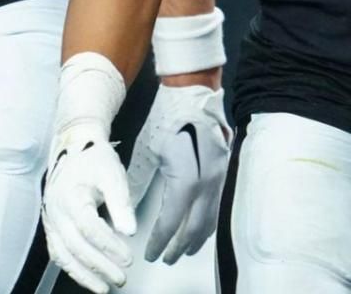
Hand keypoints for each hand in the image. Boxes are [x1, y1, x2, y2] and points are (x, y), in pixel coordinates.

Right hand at [43, 52, 134, 292]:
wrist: (72, 148)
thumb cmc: (93, 159)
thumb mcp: (112, 173)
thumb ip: (121, 202)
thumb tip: (129, 230)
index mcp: (70, 195)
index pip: (88, 226)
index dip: (108, 245)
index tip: (128, 256)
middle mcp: (55, 211)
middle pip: (76, 245)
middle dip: (99, 265)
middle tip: (121, 277)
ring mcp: (51, 221)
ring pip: (63, 254)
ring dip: (84, 274)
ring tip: (104, 287)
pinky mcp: (52, 227)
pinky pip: (59, 253)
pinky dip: (73, 269)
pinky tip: (89, 279)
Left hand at [126, 83, 231, 262]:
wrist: (193, 91)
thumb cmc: (168, 116)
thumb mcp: (148, 150)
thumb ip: (138, 181)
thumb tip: (126, 205)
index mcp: (187, 178)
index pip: (172, 220)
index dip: (160, 240)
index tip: (151, 253)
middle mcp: (208, 181)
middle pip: (196, 226)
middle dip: (180, 246)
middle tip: (167, 259)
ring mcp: (220, 176)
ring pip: (211, 217)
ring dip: (196, 237)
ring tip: (183, 249)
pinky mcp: (224, 170)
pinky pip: (217, 204)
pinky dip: (207, 220)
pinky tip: (199, 225)